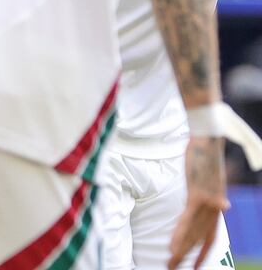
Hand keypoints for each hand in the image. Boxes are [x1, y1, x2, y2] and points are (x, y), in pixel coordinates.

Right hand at [170, 135, 228, 268]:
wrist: (208, 138)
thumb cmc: (206, 155)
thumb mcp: (213, 179)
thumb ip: (215, 195)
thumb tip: (224, 205)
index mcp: (217, 204)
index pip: (210, 236)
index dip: (203, 253)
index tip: (196, 267)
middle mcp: (216, 206)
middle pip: (199, 238)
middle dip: (187, 256)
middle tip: (172, 268)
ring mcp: (208, 202)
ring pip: (193, 233)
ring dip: (181, 250)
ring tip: (169, 264)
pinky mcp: (199, 196)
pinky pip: (187, 221)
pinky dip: (180, 235)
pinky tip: (173, 247)